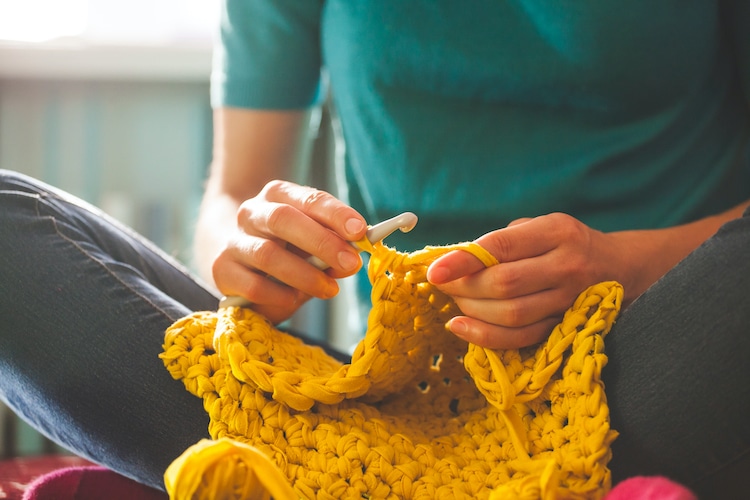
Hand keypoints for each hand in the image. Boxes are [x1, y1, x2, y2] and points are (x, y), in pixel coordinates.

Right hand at [211, 180, 366, 323]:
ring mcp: (234, 240)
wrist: (240, 263)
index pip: (309, 198)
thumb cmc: (288, 251)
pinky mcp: (222, 270)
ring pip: (268, 254)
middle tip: (352, 263)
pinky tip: (294, 300)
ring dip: (305, 274)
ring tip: (330, 289)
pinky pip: (253, 285)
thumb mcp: (314, 245)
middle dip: (322, 242)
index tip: (361, 231)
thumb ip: (334, 248)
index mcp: (278, 195)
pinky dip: (279, 294)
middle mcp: (252, 212)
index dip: (336, 214)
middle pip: (284, 220)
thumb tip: (353, 261)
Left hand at [426, 213, 618, 348]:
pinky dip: (486, 336)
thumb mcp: (538, 226)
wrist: (619, 266)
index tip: (435, 271)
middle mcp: (567, 265)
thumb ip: (501, 241)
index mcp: (557, 231)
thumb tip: (453, 260)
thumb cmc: (564, 243)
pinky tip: (461, 327)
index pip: (502, 247)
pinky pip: (521, 338)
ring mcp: (570, 299)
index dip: (464, 260)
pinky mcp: (566, 325)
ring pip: (511, 314)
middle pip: (505, 284)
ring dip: (472, 311)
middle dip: (463, 287)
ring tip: (454, 302)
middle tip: (442, 284)